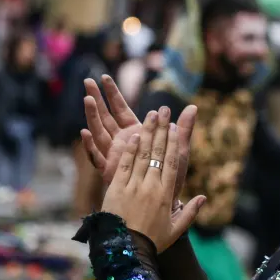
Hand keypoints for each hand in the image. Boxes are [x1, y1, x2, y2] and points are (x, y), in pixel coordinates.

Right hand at [80, 76, 197, 199]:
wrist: (165, 201)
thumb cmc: (172, 176)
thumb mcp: (178, 149)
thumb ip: (183, 129)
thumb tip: (194, 107)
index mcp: (136, 133)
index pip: (121, 108)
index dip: (113, 93)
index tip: (105, 77)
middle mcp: (122, 141)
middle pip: (105, 116)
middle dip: (97, 99)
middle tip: (87, 81)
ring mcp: (114, 155)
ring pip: (99, 132)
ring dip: (93, 116)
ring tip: (87, 99)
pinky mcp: (110, 171)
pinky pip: (97, 157)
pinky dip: (90, 146)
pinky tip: (85, 133)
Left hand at [101, 109, 205, 251]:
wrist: (127, 252)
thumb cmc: (152, 242)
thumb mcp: (176, 229)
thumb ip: (190, 212)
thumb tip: (203, 198)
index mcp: (166, 193)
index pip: (171, 161)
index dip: (173, 141)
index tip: (175, 125)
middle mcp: (150, 185)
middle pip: (157, 151)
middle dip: (161, 129)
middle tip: (163, 110)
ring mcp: (132, 186)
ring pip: (141, 154)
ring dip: (146, 133)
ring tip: (150, 115)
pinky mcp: (116, 189)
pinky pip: (123, 165)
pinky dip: (129, 150)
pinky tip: (133, 136)